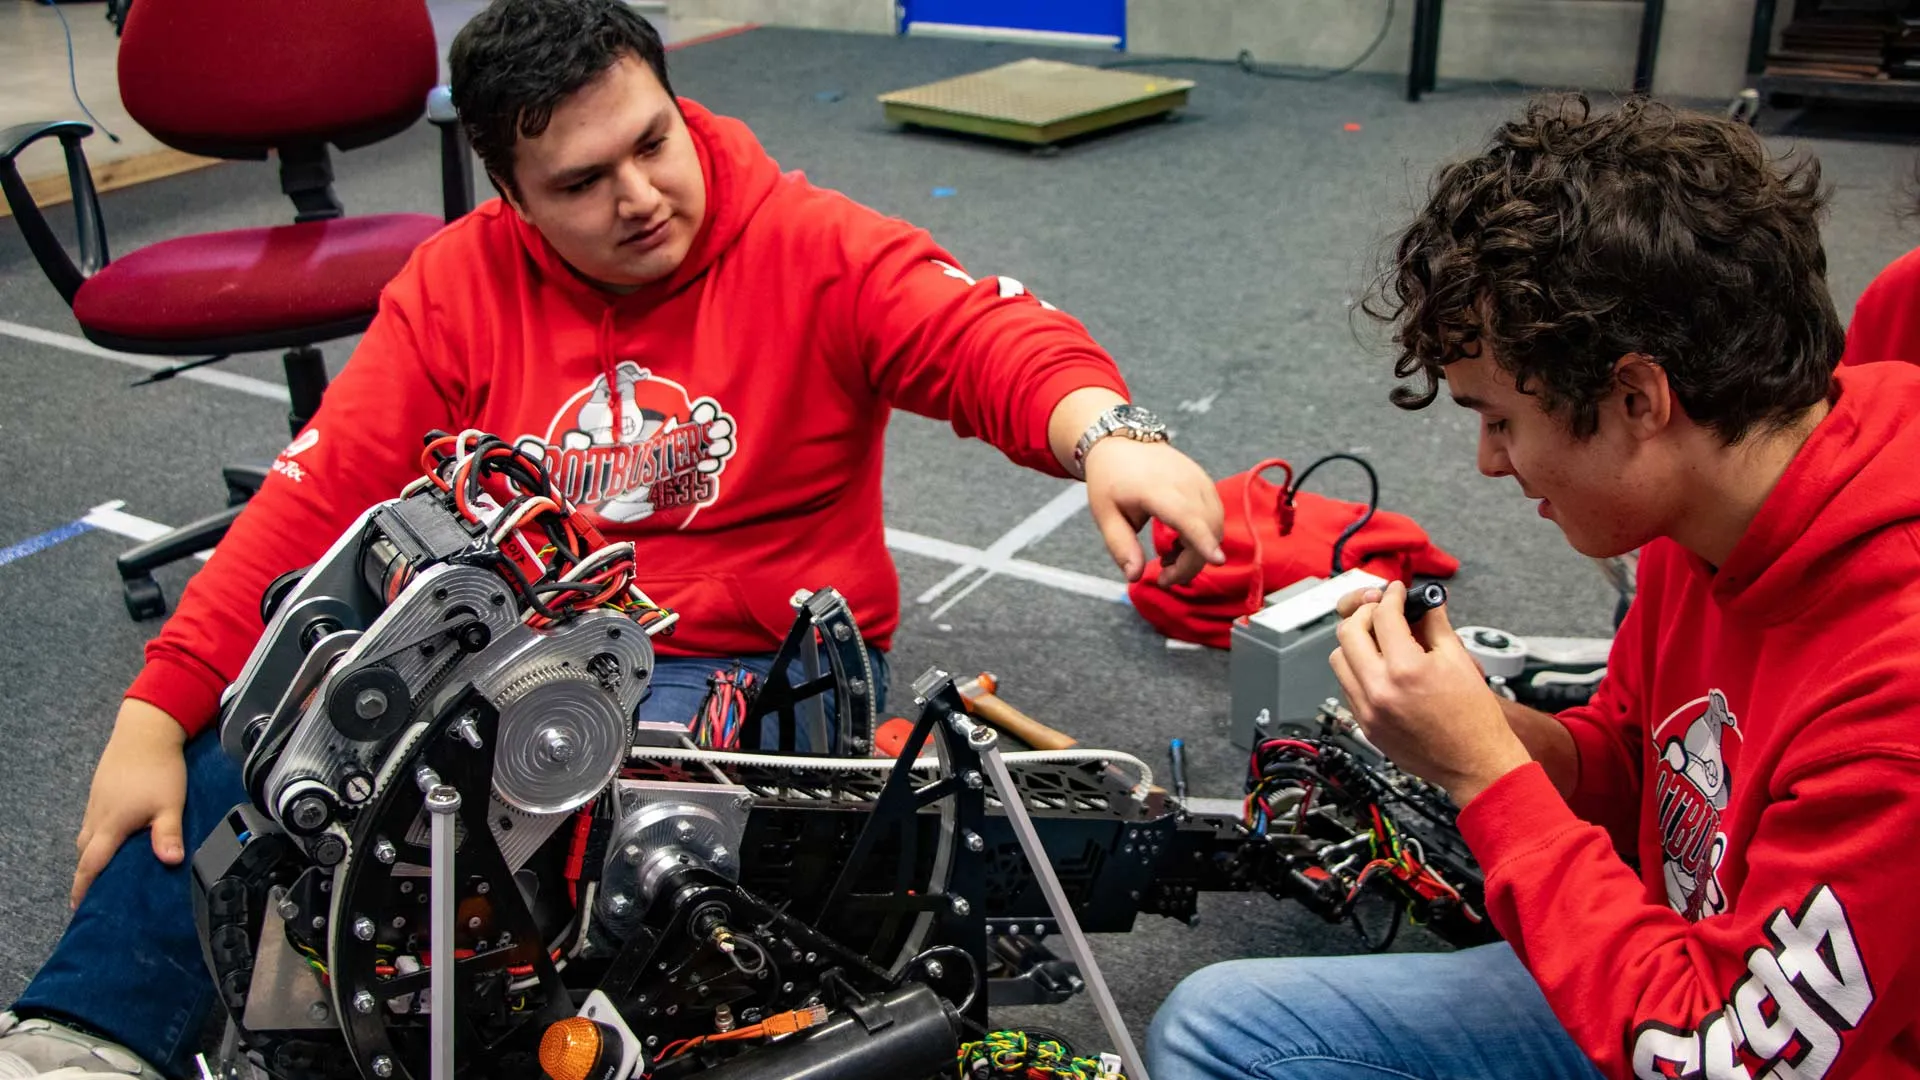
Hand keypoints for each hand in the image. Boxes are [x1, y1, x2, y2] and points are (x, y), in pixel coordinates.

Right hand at [73, 699, 188, 907]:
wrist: (146, 732)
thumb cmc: (159, 769)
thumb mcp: (169, 803)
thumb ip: (167, 834)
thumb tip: (170, 862)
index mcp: (111, 825)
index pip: (92, 864)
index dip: (83, 887)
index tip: (78, 906)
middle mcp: (97, 817)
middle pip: (85, 854)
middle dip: (85, 875)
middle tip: (92, 895)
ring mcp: (96, 803)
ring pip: (87, 837)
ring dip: (92, 856)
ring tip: (103, 872)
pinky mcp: (100, 792)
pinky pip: (92, 822)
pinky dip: (97, 837)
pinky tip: (112, 839)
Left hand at [1083, 437, 1224, 586]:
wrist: (1120, 444)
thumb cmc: (1110, 481)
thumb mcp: (1105, 516)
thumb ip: (1121, 547)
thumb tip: (1135, 577)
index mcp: (1155, 489)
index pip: (1187, 517)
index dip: (1203, 541)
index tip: (1217, 561)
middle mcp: (1184, 481)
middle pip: (1206, 529)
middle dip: (1191, 563)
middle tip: (1164, 577)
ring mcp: (1199, 479)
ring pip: (1215, 524)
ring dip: (1198, 550)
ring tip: (1167, 556)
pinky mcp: (1205, 481)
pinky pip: (1215, 515)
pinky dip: (1203, 535)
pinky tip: (1179, 541)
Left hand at [1328, 581, 1530, 804]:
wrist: (1476, 763)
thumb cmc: (1474, 719)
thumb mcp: (1459, 660)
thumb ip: (1435, 625)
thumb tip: (1425, 602)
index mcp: (1405, 670)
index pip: (1383, 616)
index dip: (1392, 596)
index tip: (1397, 592)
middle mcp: (1379, 690)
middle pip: (1348, 633)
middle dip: (1365, 613)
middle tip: (1383, 610)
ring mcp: (1368, 710)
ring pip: (1338, 659)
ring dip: (1355, 642)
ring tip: (1380, 639)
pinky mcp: (1365, 725)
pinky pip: (1346, 686)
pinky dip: (1357, 669)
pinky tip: (1379, 666)